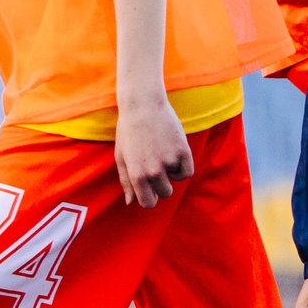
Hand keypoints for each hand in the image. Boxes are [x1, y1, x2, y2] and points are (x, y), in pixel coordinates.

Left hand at [112, 92, 193, 206]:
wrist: (143, 105)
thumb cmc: (128, 131)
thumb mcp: (121, 157)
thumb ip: (126, 182)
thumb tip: (129, 203)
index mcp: (136, 175)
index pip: (148, 203)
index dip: (150, 197)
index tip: (150, 188)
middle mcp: (153, 171)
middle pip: (165, 193)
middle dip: (162, 184)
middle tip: (156, 165)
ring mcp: (169, 162)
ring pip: (176, 180)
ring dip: (171, 171)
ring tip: (161, 151)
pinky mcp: (183, 151)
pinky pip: (187, 171)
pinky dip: (182, 166)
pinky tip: (173, 152)